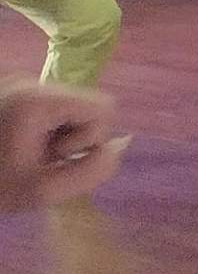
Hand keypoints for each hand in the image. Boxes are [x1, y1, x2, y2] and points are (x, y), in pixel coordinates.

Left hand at [0, 82, 125, 210]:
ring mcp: (14, 84)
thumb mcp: (44, 191)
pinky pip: (46, 105)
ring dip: (56, 132)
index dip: (90, 137)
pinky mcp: (7, 90)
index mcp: (37, 101)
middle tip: (40, 157)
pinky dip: (40, 127)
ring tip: (26, 152)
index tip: (56, 156)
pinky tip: (18, 144)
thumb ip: (90, 172)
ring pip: (66, 104)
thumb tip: (112, 151)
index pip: (103, 106)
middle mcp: (27, 82)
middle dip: (72, 134)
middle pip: (85, 102)